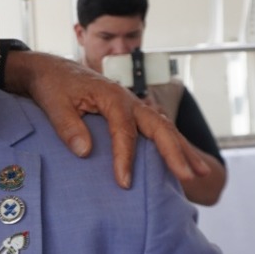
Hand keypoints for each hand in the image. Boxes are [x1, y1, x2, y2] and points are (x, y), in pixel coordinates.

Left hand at [2, 50, 207, 188]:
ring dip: (183, 150)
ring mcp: (133, 107)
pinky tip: (182, 163)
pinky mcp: (131, 114)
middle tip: (189, 177)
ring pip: (164, 128)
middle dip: (175, 153)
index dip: (125, 158)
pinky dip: (171, 146)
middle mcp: (129, 101)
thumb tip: (85, 152)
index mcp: (112, 97)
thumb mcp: (53, 104)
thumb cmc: (53, 87)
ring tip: (201, 173)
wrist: (53, 70)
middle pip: (159, 127)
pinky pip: (156, 130)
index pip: (124, 132)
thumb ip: (68, 126)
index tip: (124, 183)